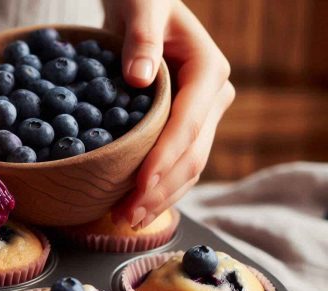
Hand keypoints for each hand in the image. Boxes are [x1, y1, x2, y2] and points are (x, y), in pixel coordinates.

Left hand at [103, 0, 234, 226]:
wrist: (143, 4)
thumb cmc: (142, 0)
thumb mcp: (142, 8)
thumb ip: (142, 38)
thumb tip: (139, 77)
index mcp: (208, 71)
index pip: (189, 123)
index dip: (165, 157)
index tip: (140, 183)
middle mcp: (212, 98)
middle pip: (192, 154)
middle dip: (161, 189)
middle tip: (127, 214)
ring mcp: (201, 115)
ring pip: (189, 166)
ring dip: (161, 197)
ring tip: (128, 219)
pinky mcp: (184, 127)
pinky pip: (177, 164)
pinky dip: (158, 188)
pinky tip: (135, 205)